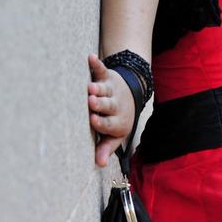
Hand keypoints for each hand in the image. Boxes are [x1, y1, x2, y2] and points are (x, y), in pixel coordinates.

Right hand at [87, 53, 135, 167]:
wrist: (132, 96)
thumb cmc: (117, 120)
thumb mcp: (114, 136)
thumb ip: (105, 148)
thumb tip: (98, 164)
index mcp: (117, 122)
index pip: (109, 123)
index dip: (102, 122)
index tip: (94, 119)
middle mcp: (115, 105)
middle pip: (108, 105)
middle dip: (100, 104)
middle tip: (92, 101)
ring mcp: (111, 90)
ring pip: (105, 89)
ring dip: (98, 87)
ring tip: (90, 86)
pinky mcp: (107, 76)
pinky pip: (101, 69)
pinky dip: (96, 63)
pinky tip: (89, 57)